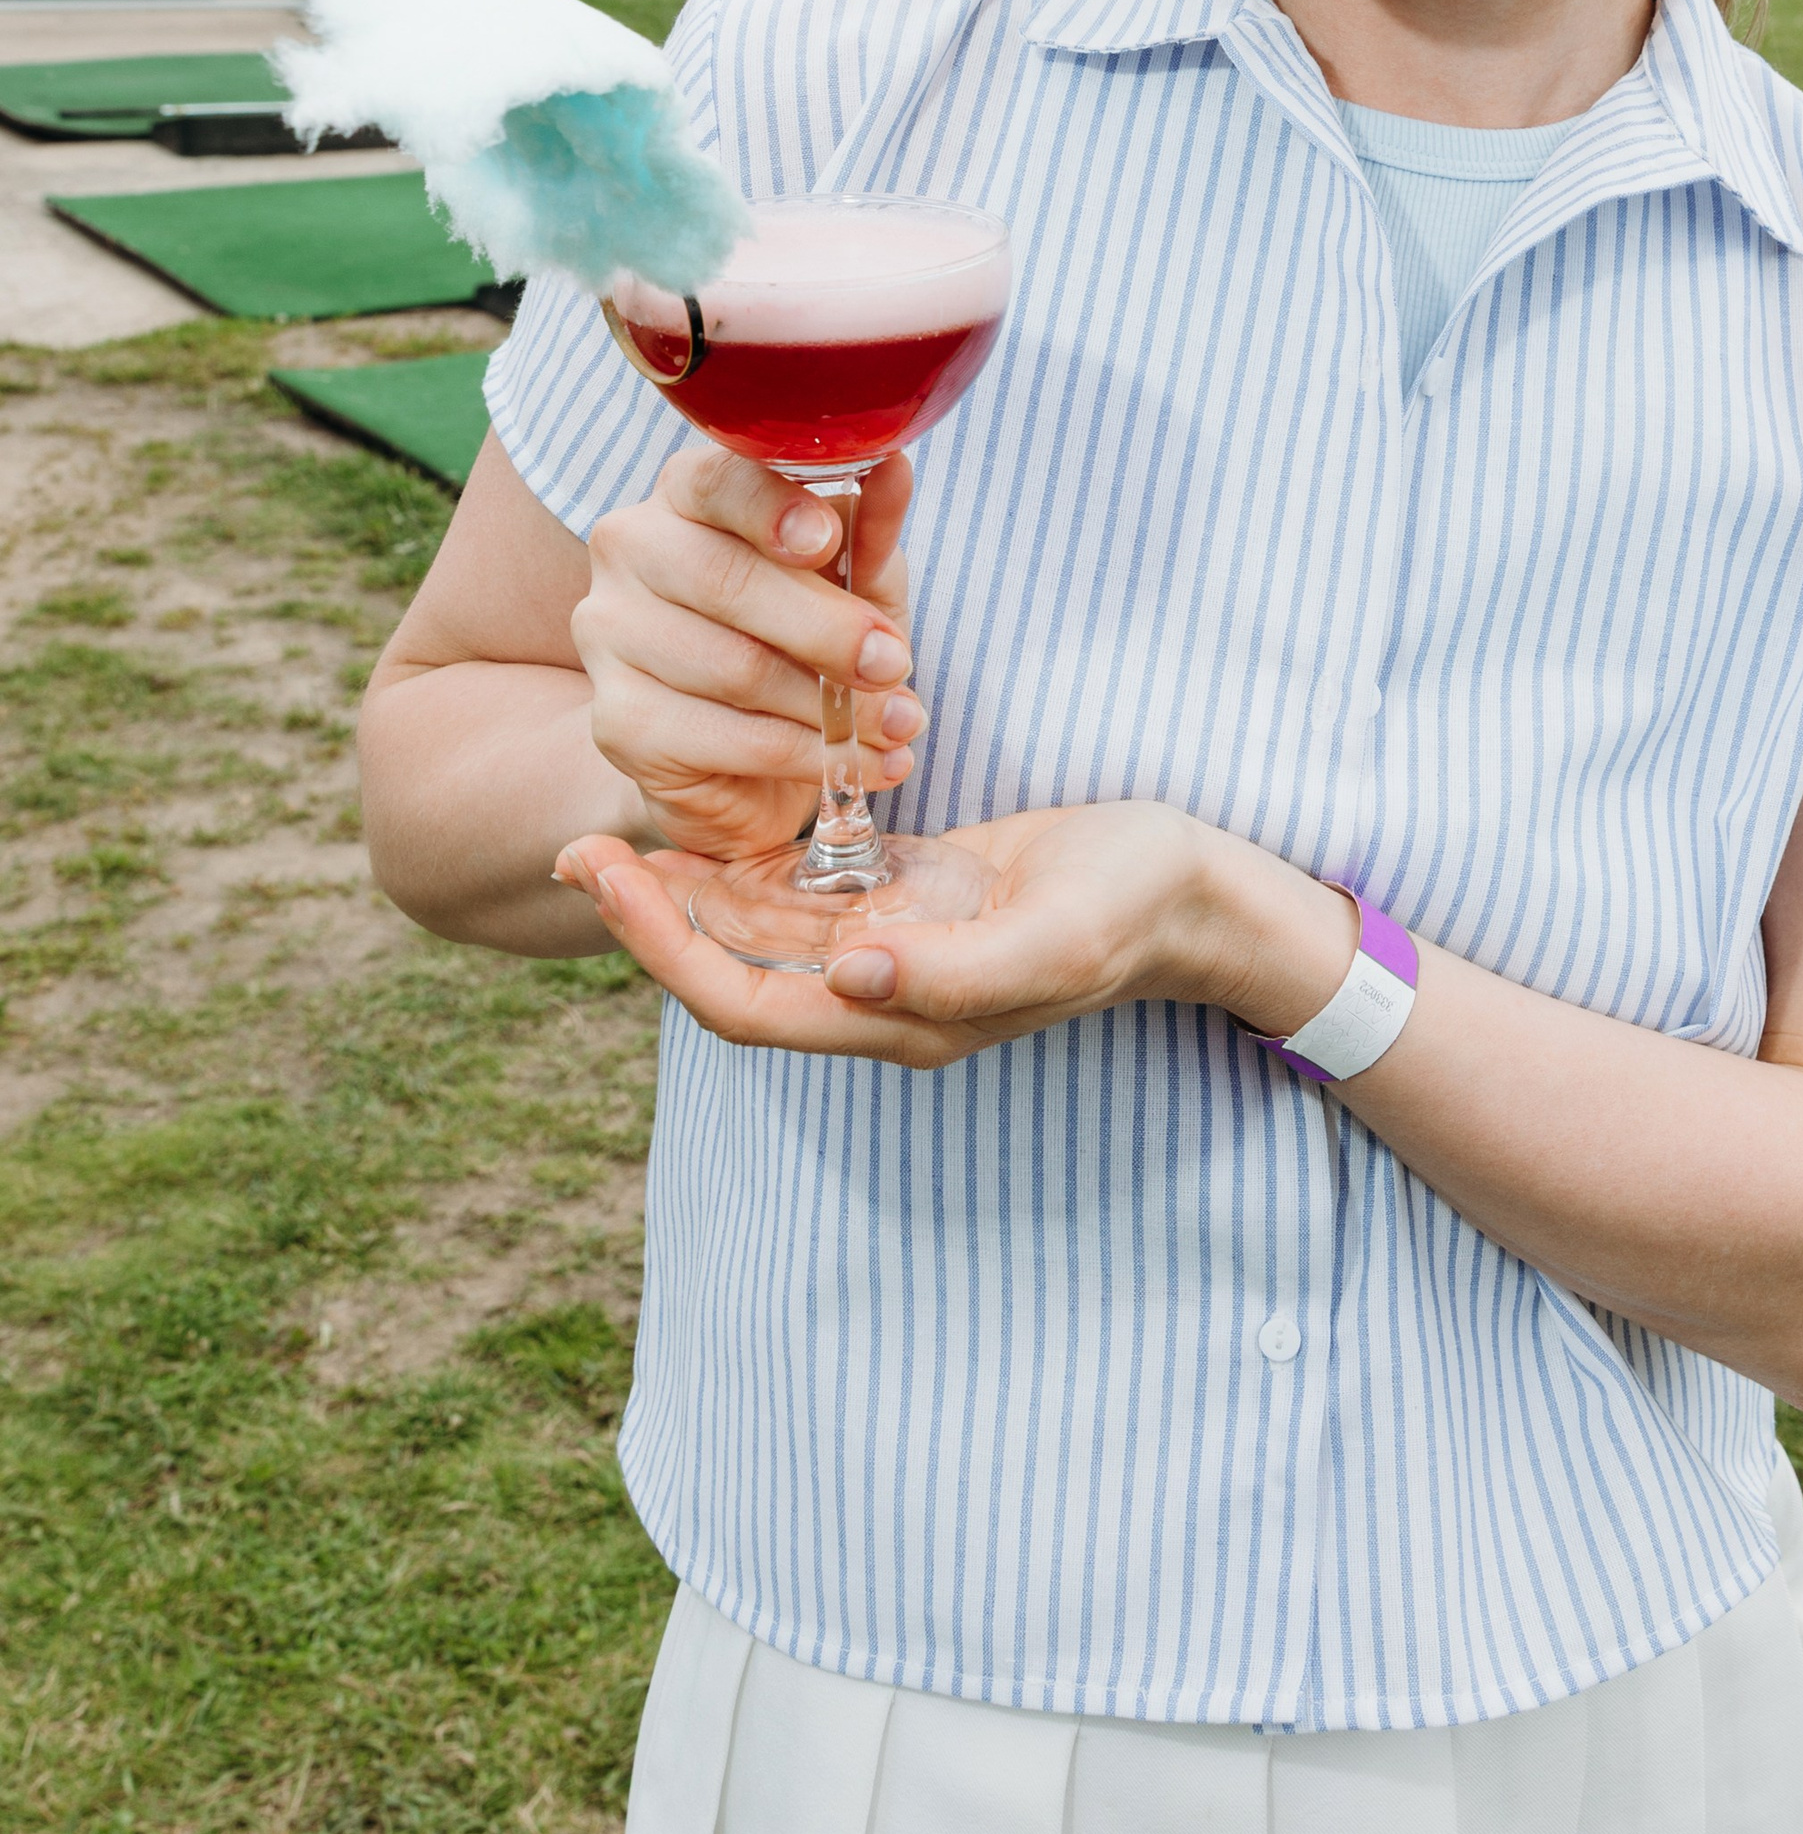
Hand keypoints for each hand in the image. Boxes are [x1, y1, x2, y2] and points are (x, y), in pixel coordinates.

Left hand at [552, 799, 1357, 1065]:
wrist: (1196, 892)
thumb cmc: (1134, 907)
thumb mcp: (1053, 933)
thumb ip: (953, 970)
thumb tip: (845, 975)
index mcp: (903, 1017)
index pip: (744, 1002)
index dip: (665, 951)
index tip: (608, 876)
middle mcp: (879, 994)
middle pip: (729, 971)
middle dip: (647, 918)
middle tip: (576, 844)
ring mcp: (891, 951)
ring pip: (755, 933)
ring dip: (680, 891)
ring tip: (609, 831)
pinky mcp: (907, 901)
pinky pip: (802, 894)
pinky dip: (744, 861)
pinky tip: (704, 816)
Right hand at [569, 443, 920, 861]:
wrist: (747, 757)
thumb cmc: (803, 644)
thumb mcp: (854, 583)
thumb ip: (868, 534)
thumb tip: (894, 470)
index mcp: (687, 494)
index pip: (716, 481)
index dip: (772, 509)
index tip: (827, 541)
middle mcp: (631, 551)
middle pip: (725, 579)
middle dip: (828, 629)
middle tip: (895, 665)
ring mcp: (609, 636)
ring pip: (733, 666)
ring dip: (832, 706)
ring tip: (897, 725)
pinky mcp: (618, 722)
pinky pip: (726, 739)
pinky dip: (808, 756)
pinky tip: (862, 764)